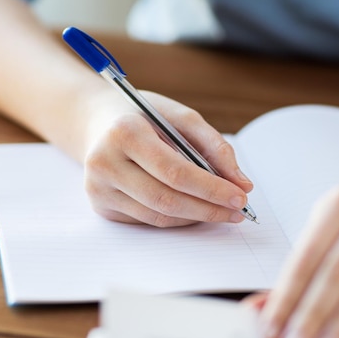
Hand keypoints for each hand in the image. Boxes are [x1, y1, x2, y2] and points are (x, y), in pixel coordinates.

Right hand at [80, 90, 252, 226]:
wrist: (97, 122)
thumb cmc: (143, 117)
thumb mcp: (180, 117)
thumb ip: (214, 147)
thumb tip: (241, 183)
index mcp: (124, 133)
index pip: (174, 172)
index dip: (210, 189)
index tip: (240, 198)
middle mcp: (104, 163)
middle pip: (165, 200)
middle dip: (207, 209)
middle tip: (237, 212)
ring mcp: (98, 188)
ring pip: (158, 216)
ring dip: (195, 218)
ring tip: (221, 211)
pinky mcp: (101, 206)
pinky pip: (147, 220)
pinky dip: (176, 218)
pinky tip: (193, 209)